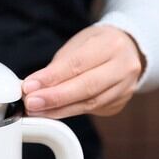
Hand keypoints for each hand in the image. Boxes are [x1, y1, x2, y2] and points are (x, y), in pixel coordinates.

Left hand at [22, 25, 144, 117]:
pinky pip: (90, 110)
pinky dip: (68, 112)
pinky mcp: (118, 104)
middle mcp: (123, 67)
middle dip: (54, 98)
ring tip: (36, 111)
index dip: (51, 78)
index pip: (78, 64)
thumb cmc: (98, 45)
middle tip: (31, 103)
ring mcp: (124, 88)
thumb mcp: (78, 45)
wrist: (128, 51)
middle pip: (86, 87)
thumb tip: (33, 86)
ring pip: (89, 104)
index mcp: (112, 45)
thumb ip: (58, 66)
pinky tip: (52, 113)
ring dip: (58, 110)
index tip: (29, 86)